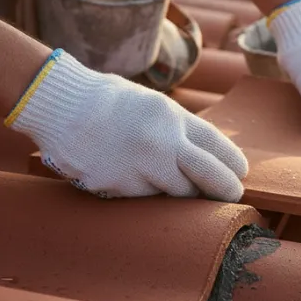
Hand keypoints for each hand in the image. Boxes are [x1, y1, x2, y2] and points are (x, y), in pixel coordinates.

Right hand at [5, 50, 247, 201]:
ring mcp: (138, 167)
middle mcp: (161, 143)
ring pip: (177, 194)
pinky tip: (133, 177)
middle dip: (226, 189)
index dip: (233, 163)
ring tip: (173, 183)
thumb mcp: (154, 104)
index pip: (217, 146)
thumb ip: (180, 128)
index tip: (240, 173)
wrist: (60, 105)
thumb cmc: (110, 101)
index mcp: (173, 117)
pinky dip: (146, 192)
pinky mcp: (116, 187)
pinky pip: (144, 198)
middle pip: (209, 176)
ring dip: (181, 193)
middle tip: (233, 195)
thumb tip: (208, 154)